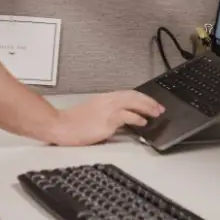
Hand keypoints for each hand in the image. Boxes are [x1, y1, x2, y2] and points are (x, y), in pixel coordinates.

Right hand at [47, 91, 164, 146]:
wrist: (60, 126)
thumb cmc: (73, 123)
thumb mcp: (93, 113)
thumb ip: (108, 112)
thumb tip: (123, 118)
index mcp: (104, 98)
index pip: (128, 94)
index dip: (143, 98)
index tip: (152, 103)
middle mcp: (107, 101)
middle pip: (133, 96)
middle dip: (149, 101)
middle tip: (160, 108)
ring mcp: (107, 110)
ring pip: (132, 102)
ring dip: (147, 107)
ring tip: (156, 113)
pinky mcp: (106, 120)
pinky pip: (126, 116)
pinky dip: (137, 117)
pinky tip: (143, 122)